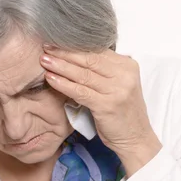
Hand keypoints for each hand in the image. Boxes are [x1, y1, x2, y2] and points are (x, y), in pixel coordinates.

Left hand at [40, 46, 161, 174]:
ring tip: (44, 61)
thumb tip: (76, 56)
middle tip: (46, 47)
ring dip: (60, 66)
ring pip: (82, 74)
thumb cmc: (122, 113)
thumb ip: (103, 71)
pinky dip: (63, 84)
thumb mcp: (117, 86)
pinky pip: (80, 91)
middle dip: (65, 53)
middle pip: (89, 59)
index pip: (97, 50)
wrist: (136, 138)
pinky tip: (51, 79)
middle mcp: (125, 75)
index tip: (56, 42)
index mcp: (128, 66)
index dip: (74, 46)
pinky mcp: (107, 105)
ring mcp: (117, 90)